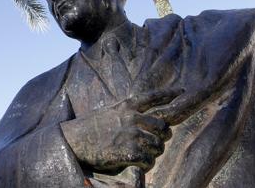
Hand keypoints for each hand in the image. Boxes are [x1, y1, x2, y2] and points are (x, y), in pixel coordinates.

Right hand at [61, 88, 181, 173]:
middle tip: (156, 141)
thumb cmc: (88, 127)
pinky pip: (149, 160)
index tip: (182, 91)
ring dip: (153, 152)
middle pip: (163, 126)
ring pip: (158, 145)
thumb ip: (125, 113)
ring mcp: (131, 134)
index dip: (169, 94)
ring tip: (144, 154)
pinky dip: (146, 164)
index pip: (153, 97)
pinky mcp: (129, 152)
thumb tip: (142, 121)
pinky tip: (138, 163)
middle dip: (162, 135)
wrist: (73, 140)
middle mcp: (132, 118)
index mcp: (127, 106)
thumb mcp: (108, 112)